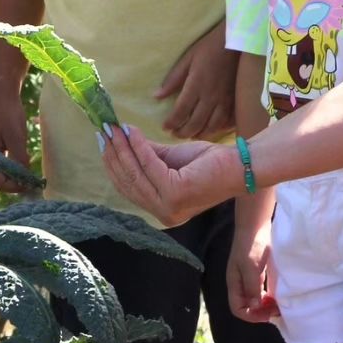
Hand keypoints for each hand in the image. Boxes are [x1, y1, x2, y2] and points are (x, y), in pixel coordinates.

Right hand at [0, 96, 32, 192]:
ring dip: (17, 175)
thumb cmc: (7, 113)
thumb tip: (25, 177)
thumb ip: (19, 158)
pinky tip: (27, 162)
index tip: (30, 184)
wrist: (1, 93)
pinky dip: (16, 166)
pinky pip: (7, 162)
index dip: (15, 187)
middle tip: (33, 181)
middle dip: (17, 183)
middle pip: (1, 180)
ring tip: (32, 174)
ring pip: (5, 172)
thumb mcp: (16, 137)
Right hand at [99, 123, 241, 226]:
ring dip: (122, 148)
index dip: (113, 165)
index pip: (128, 188)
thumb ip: (147, 156)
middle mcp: (163, 214)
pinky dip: (139, 147)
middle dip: (113, 154)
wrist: (239, 165)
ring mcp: (169, 207)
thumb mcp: (171, 159)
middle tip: (104, 131)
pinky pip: (150, 165)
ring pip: (136, 174)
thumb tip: (121, 141)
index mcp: (161, 210)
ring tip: (114, 128)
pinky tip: (132, 131)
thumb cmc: (208, 163)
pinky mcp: (175, 193)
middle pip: (128, 182)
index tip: (103, 141)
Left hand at [155, 22, 236, 139]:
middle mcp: (211, 97)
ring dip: (199, 134)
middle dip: (183, 132)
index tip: (164, 127)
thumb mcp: (187, 59)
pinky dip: (216, 130)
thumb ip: (173, 79)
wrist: (236, 42)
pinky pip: (226, 122)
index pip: (181, 111)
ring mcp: (224, 100)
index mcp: (196, 85)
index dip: (171, 122)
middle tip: (175, 134)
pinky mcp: (234, 100)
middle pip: (195, 123)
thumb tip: (157, 96)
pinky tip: (209, 130)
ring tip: (191, 135)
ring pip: (212, 126)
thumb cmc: (208, 48)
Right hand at [227, 225, 279, 323]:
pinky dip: (268, 296)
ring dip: (265, 306)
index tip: (268, 314)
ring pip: (254, 300)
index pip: (238, 309)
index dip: (251, 316)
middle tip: (277, 311)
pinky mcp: (256, 272)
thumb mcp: (251, 267)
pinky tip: (278, 295)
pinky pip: (260, 291)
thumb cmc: (251, 245)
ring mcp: (248, 278)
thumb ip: (252, 287)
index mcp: (234, 283)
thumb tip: (254, 307)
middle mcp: (240, 283)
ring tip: (279, 305)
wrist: (255, 225)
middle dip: (260, 312)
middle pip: (246, 306)